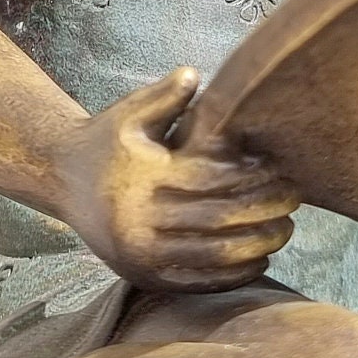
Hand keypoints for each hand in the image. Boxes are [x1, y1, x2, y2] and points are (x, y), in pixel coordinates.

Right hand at [52, 67, 297, 292]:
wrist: (62, 179)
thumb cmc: (105, 141)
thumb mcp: (129, 113)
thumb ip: (164, 96)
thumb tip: (194, 74)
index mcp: (144, 179)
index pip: (212, 180)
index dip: (251, 176)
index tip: (278, 168)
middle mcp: (141, 222)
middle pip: (220, 220)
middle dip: (266, 210)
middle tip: (295, 199)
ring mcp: (141, 254)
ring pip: (214, 256)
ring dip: (257, 245)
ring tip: (285, 229)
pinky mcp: (143, 276)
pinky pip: (197, 282)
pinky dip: (233, 274)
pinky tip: (259, 259)